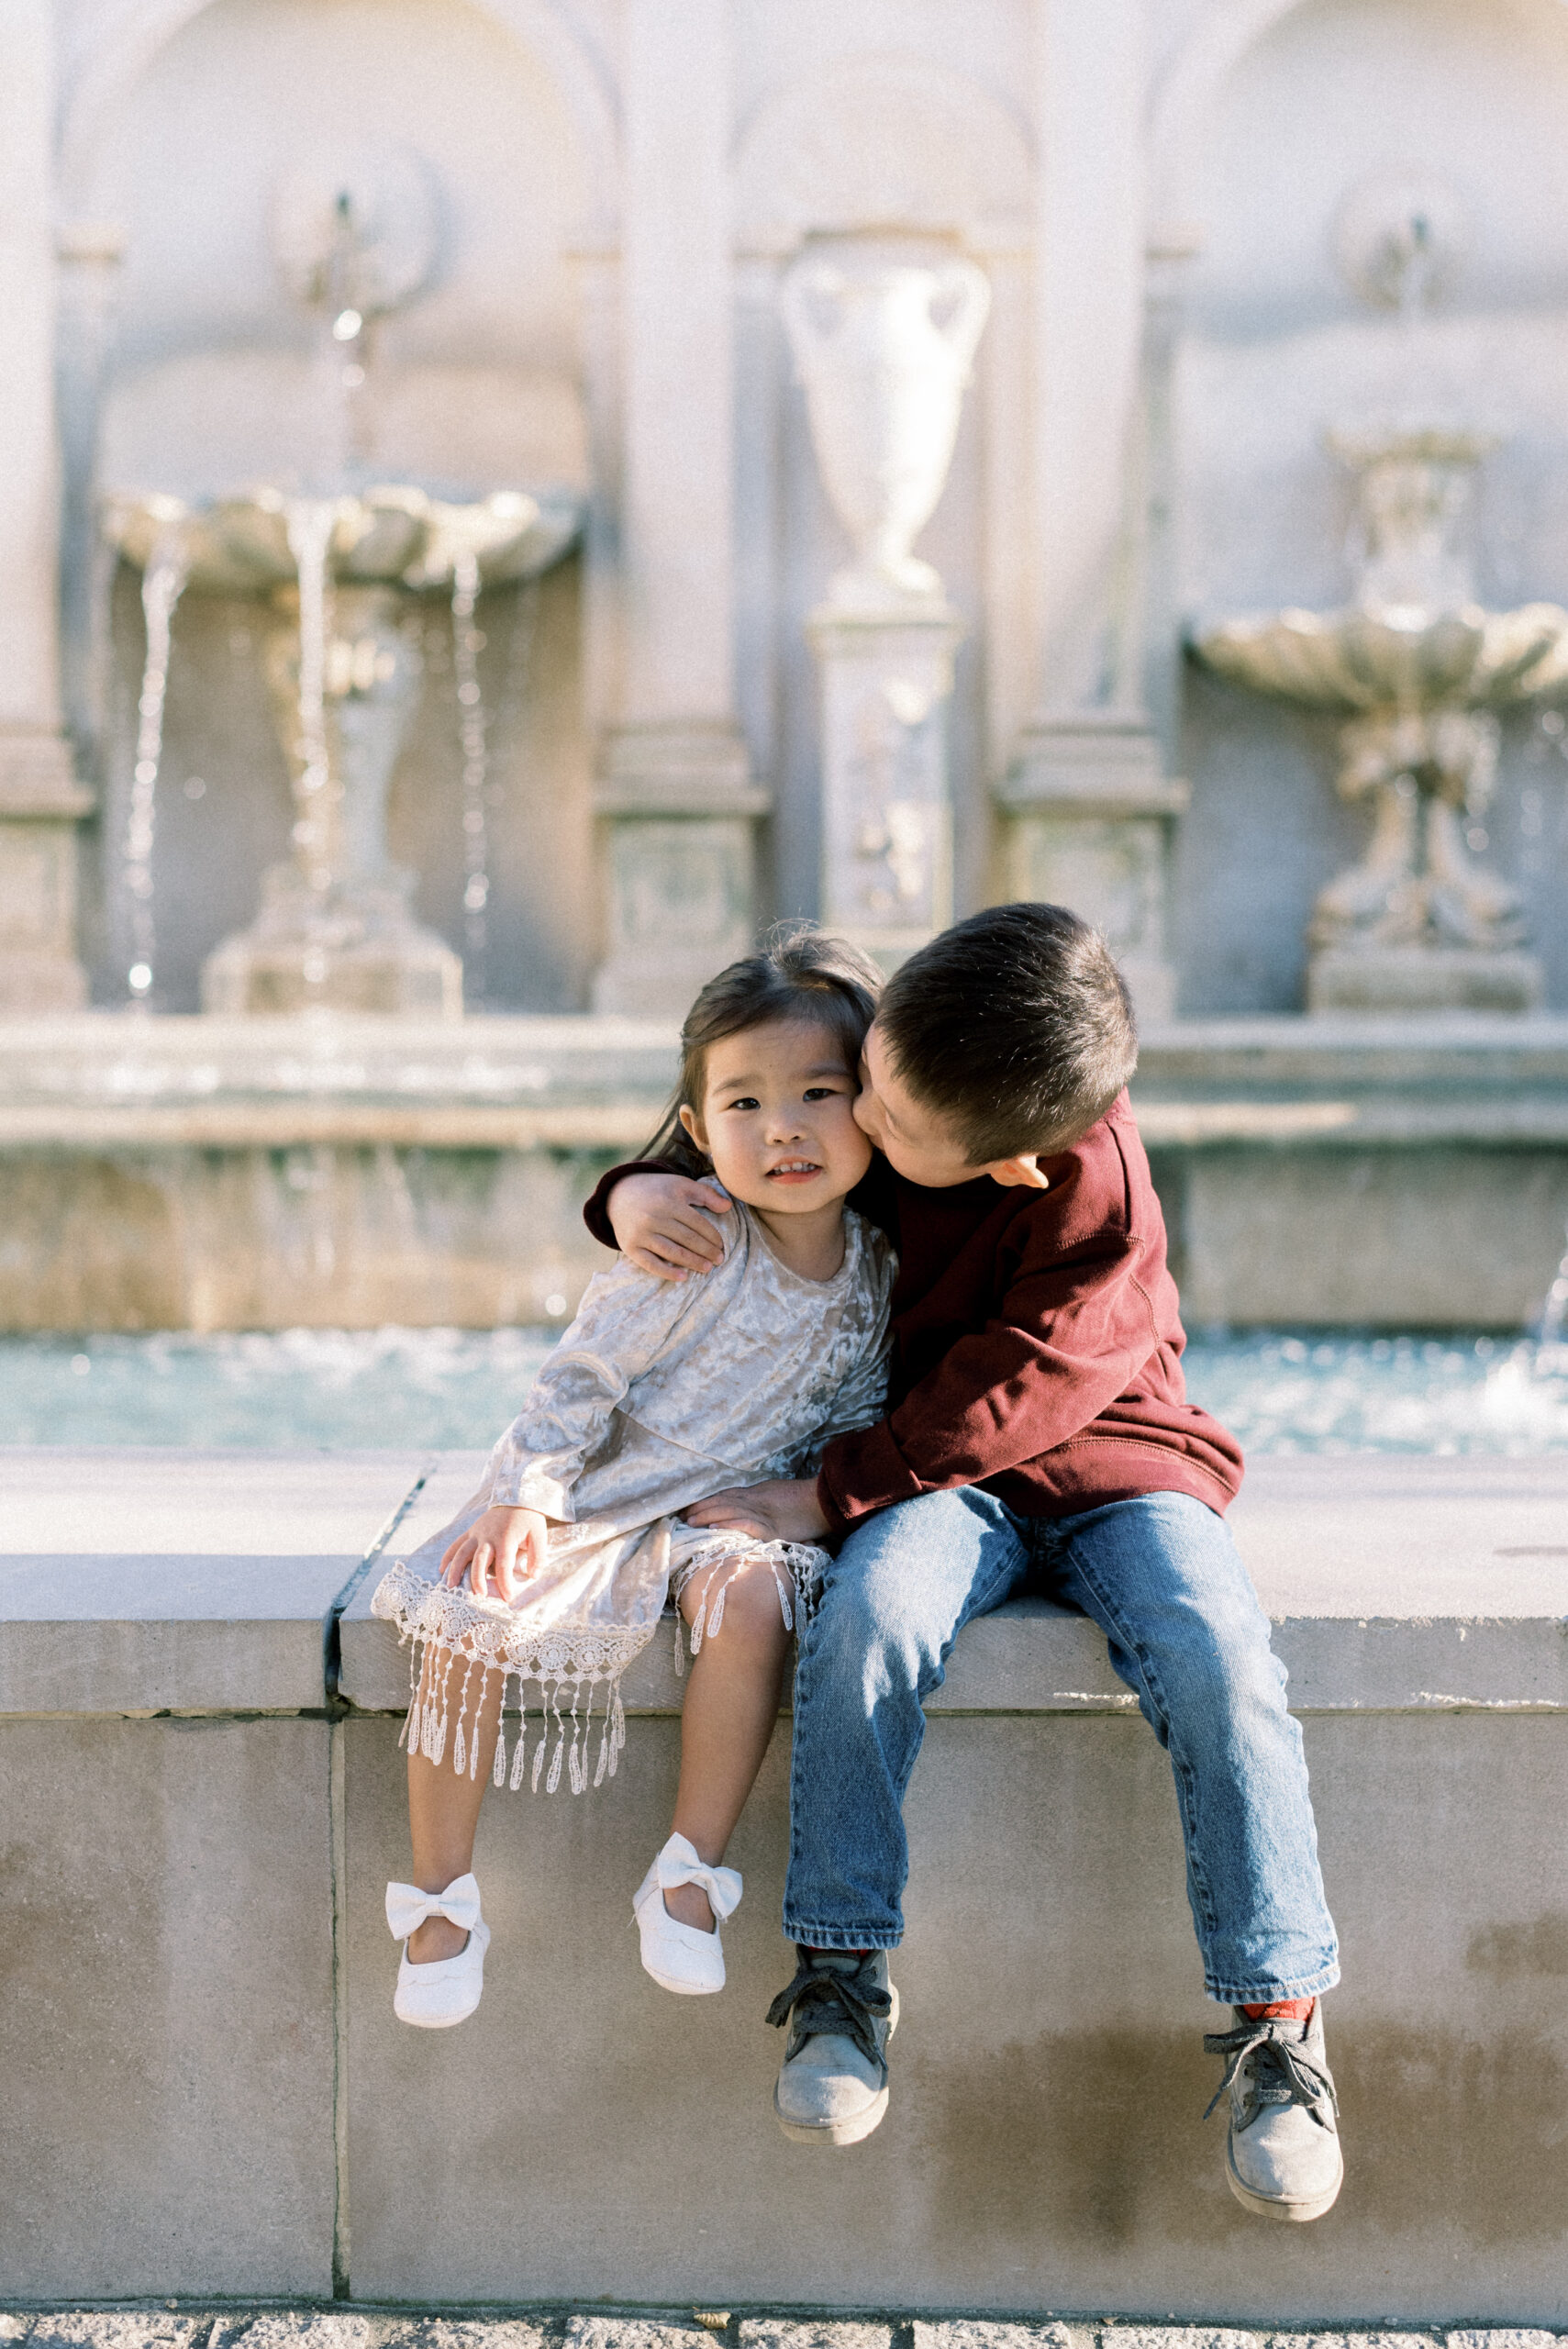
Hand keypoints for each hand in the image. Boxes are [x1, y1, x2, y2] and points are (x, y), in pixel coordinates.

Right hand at [439, 1505, 548, 1603]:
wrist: (516, 1496)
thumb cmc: (529, 1519)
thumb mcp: (539, 1534)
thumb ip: (538, 1556)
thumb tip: (533, 1576)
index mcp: (505, 1539)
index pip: (503, 1565)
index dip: (504, 1583)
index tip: (508, 1598)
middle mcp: (488, 1537)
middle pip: (479, 1560)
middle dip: (478, 1579)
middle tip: (479, 1595)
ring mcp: (477, 1534)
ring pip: (462, 1552)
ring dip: (455, 1569)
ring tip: (450, 1586)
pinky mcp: (471, 1531)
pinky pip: (456, 1544)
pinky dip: (448, 1556)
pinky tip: (442, 1570)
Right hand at [608, 1172, 730, 1280]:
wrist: (618, 1195)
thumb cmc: (656, 1190)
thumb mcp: (680, 1185)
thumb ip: (706, 1194)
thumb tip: (728, 1207)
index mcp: (669, 1201)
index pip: (697, 1223)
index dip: (713, 1236)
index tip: (722, 1246)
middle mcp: (654, 1217)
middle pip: (687, 1239)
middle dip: (706, 1251)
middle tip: (719, 1260)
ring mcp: (641, 1234)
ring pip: (672, 1252)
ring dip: (692, 1262)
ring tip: (707, 1268)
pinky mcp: (630, 1247)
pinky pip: (650, 1263)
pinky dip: (667, 1272)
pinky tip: (683, 1277)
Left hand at [683, 1477, 829, 1544]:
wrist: (827, 1502)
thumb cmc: (806, 1502)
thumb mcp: (779, 1499)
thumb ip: (762, 1503)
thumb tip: (745, 1515)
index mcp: (758, 1494)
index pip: (726, 1495)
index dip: (705, 1501)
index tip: (687, 1507)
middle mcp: (757, 1500)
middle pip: (723, 1500)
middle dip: (700, 1508)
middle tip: (679, 1516)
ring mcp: (764, 1513)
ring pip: (730, 1510)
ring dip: (707, 1515)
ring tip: (689, 1522)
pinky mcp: (773, 1527)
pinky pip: (747, 1524)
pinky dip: (730, 1524)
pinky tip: (715, 1527)